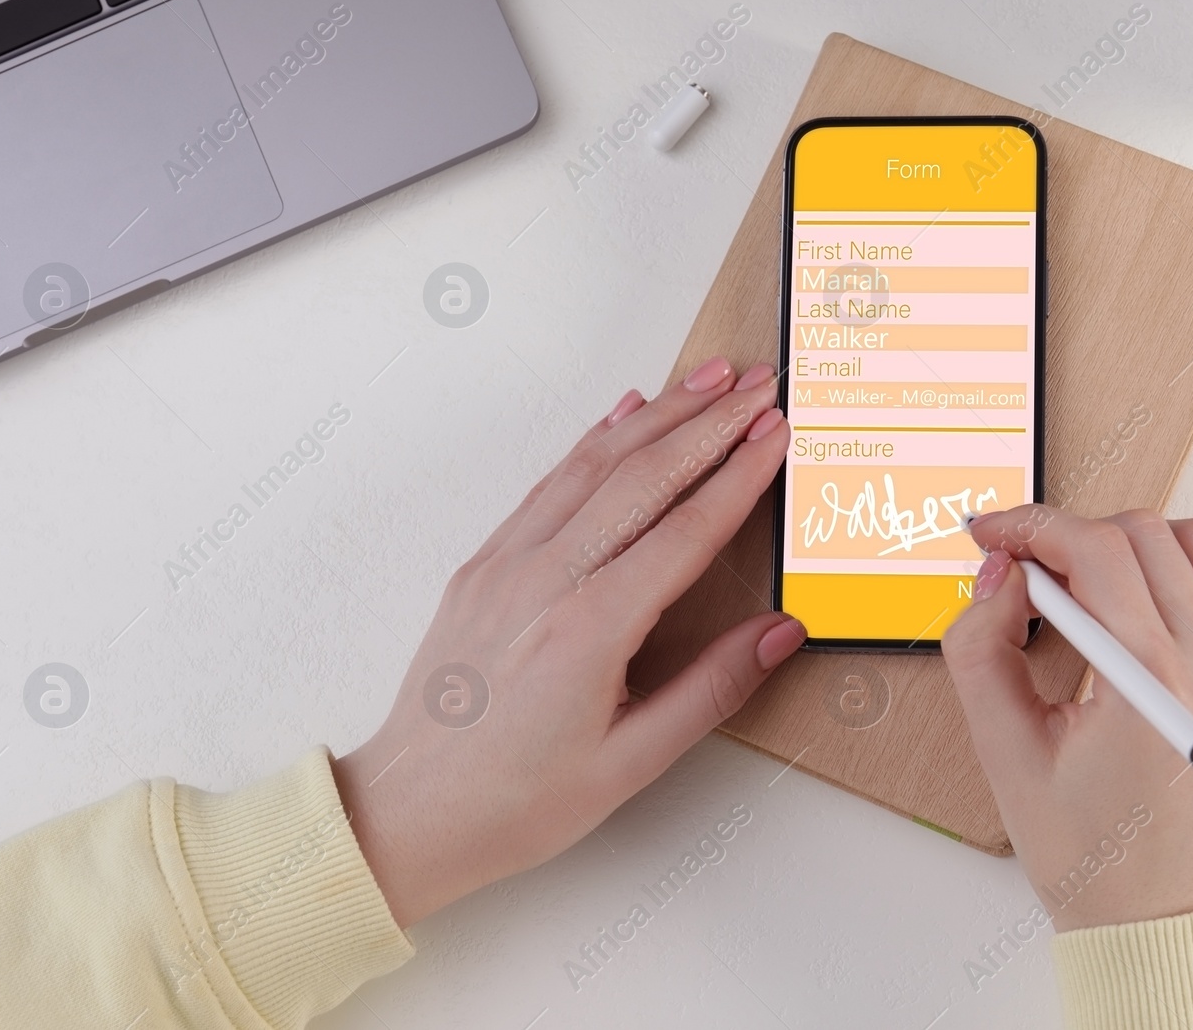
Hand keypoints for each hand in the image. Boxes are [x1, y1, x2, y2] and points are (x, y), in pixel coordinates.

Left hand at [333, 358, 801, 926]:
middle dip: (706, 424)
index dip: (738, 476)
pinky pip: (547, 487)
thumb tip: (781, 632)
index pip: (685, 531)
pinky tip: (622, 416)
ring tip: (705, 382)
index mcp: (588, 629)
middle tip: (757, 384)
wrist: (411, 810)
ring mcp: (504, 565)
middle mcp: (543, 580)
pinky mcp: (481, 565)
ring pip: (591, 467)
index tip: (776, 433)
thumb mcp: (631, 763)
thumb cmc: (515, 801)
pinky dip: (591, 444)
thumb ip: (712, 689)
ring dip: (654, 418)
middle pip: (642, 478)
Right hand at [943, 505, 1192, 930]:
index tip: (994, 534)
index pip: (1091, 550)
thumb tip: (1000, 573)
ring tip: (1100, 576)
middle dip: (1071, 533)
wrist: (1157, 916)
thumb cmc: (1086, 849)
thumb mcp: (1002, 750)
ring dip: (1141, 537)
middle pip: (1141, 535)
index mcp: (1146, 682)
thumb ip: (979, 649)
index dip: (1029, 525)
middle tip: (1029, 567)